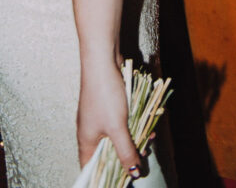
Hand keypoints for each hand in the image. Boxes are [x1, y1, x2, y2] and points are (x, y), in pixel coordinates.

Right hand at [77, 58, 140, 175]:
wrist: (104, 60)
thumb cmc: (105, 95)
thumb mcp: (117, 128)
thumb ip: (126, 152)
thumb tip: (133, 173)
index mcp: (86, 141)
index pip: (91, 169)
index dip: (105, 178)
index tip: (122, 182)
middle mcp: (91, 132)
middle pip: (108, 154)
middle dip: (126, 157)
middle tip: (142, 159)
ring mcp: (100, 118)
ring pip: (117, 138)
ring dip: (133, 141)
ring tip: (149, 140)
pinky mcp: (109, 107)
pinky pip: (121, 124)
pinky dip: (133, 127)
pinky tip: (147, 126)